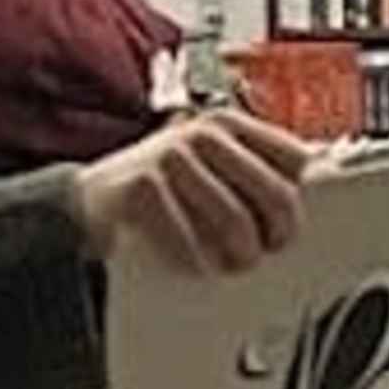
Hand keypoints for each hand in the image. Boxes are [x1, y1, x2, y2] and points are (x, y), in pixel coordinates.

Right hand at [72, 112, 312, 272]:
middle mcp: (203, 134)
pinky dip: (196, 260)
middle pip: (274, 194)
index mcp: (227, 123)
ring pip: (236, 221)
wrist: (87, 200)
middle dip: (277, 234)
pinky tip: (195, 265)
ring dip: (238, 256)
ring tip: (232, 265)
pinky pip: (189, 238)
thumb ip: (250, 172)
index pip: (293, 160)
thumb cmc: (158, 188)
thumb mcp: (207, 164)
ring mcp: (172, 157)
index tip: (282, 226)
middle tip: (264, 251)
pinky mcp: (144, 188)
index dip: (295, 201)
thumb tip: (301, 199)